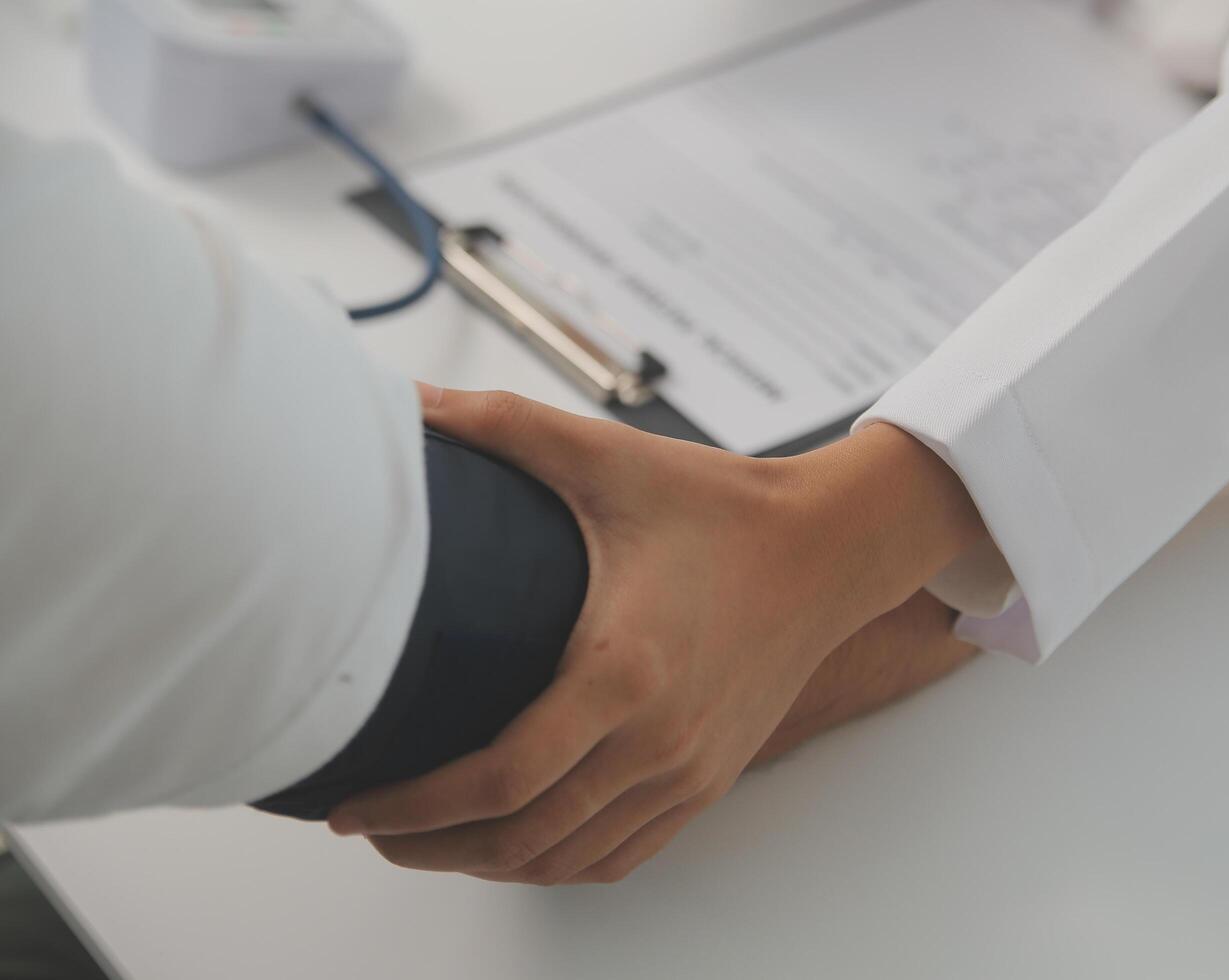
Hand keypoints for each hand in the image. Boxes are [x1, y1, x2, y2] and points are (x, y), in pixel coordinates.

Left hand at [329, 387, 983, 883]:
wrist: (831, 546)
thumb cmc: (724, 507)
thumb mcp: (609, 458)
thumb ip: (501, 428)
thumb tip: (407, 402)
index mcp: (622, 670)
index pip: (499, 779)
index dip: (413, 807)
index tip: (353, 807)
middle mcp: (658, 740)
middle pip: (522, 839)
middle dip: (433, 848)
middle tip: (376, 828)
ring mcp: (688, 771)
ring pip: (568, 859)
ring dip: (490, 864)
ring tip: (431, 842)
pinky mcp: (710, 779)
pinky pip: (621, 856)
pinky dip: (558, 864)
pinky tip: (519, 844)